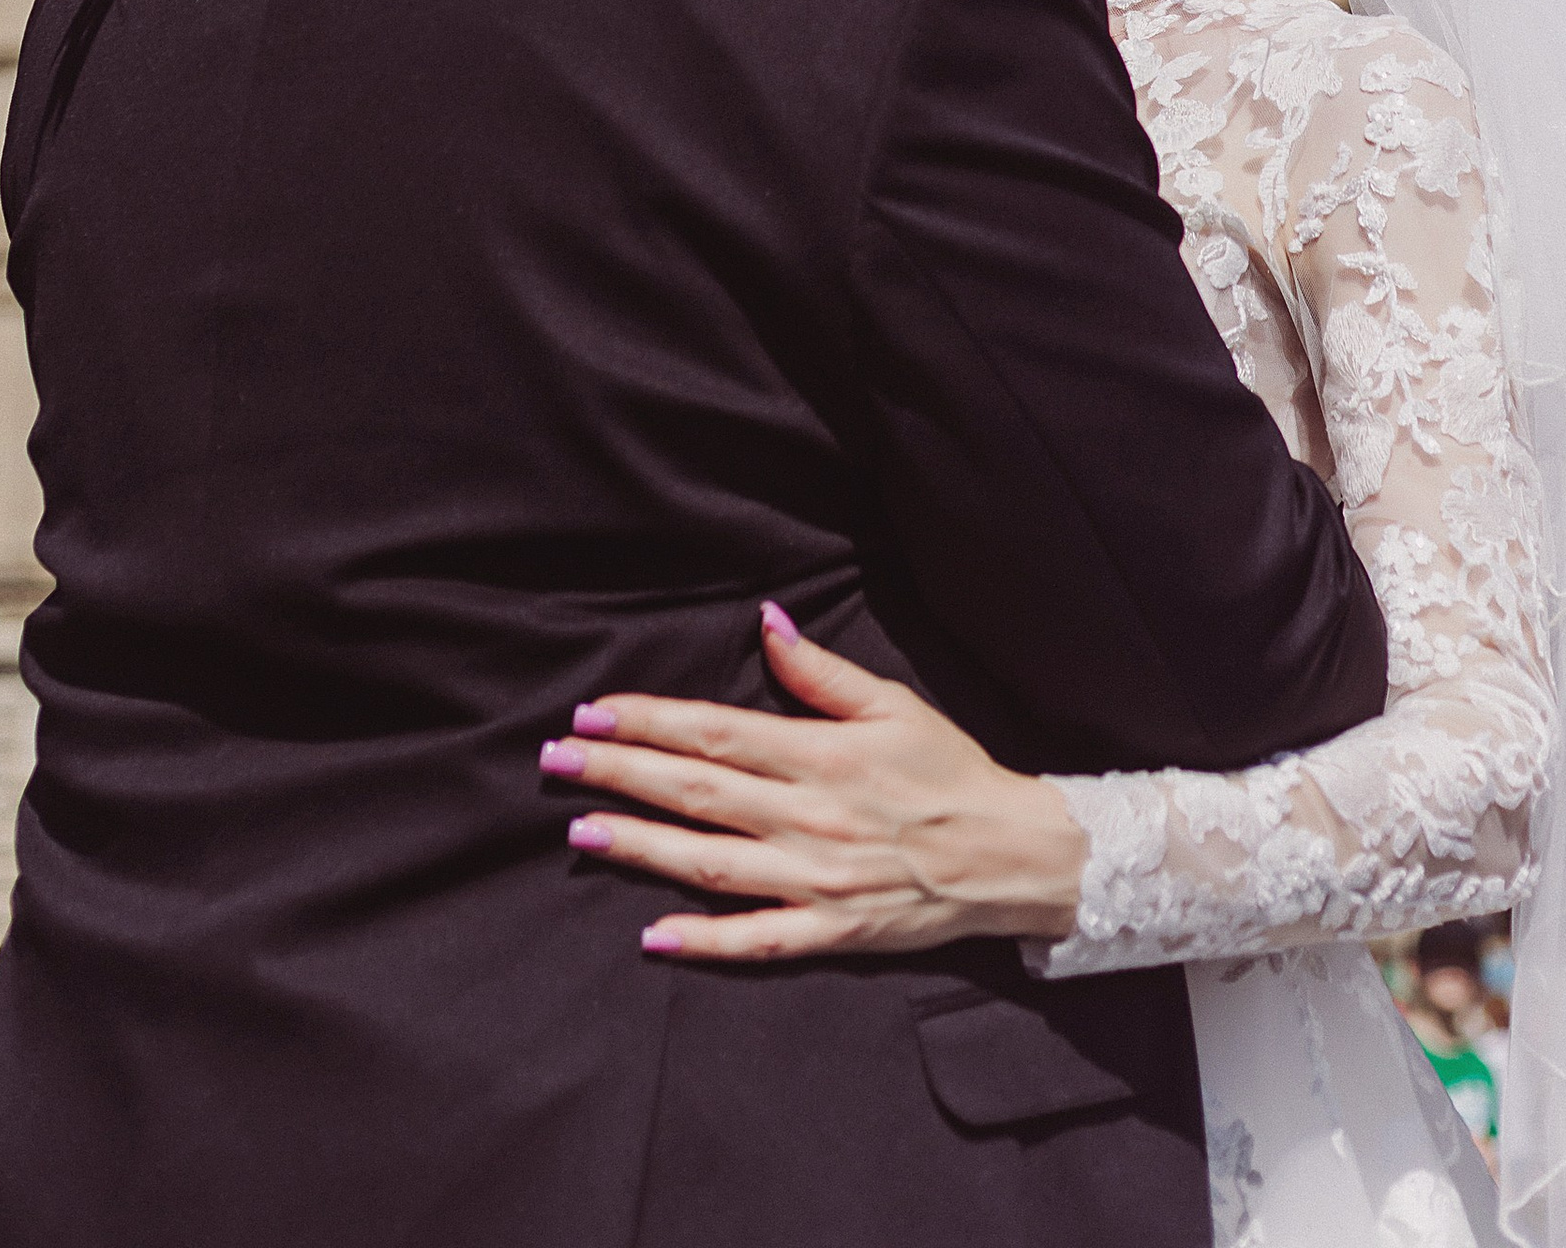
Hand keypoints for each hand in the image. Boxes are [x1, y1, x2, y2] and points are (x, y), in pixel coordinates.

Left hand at [540, 605, 1088, 962]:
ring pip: (709, 863)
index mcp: (821, 755)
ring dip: (639, 847)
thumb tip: (766, 625)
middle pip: (696, 791)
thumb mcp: (893, 704)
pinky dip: (703, 940)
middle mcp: (808, 817)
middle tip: (557, 758)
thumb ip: (822, 672)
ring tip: (580, 831)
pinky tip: (652, 934)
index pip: (716, 734)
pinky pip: (756, 940)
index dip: (650, 721)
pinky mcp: (827, 933)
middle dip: (620, 773)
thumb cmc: (948, 770)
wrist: (1008, 854)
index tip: (595, 712)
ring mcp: (814, 880)